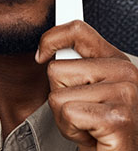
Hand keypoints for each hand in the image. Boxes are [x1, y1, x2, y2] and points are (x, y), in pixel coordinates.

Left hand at [35, 20, 137, 150]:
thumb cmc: (98, 127)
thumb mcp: (85, 89)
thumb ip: (74, 65)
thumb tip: (46, 51)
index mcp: (116, 61)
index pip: (78, 30)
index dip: (51, 38)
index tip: (41, 54)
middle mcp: (125, 73)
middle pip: (56, 69)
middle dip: (59, 94)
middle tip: (82, 111)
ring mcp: (124, 94)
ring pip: (57, 95)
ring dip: (63, 116)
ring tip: (86, 124)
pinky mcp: (116, 118)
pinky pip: (66, 113)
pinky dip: (70, 129)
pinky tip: (90, 135)